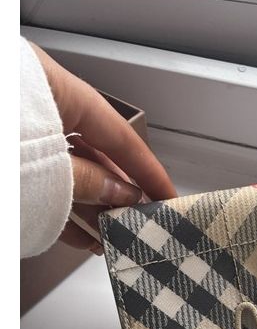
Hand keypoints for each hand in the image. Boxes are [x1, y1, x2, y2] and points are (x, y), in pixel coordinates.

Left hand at [30, 42, 175, 253]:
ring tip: (115, 240)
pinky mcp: (10, 169)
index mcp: (50, 88)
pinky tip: (83, 237)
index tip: (169, 195)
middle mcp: (37, 110)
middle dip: (121, 196)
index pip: (118, 133)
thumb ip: (88, 181)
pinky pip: (46, 189)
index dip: (148, 169)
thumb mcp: (40, 163)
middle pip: (96, 156)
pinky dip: (65, 213)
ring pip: (70, 177)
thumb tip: (123, 194)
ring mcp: (21, 139)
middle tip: (143, 225)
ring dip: (94, 212)